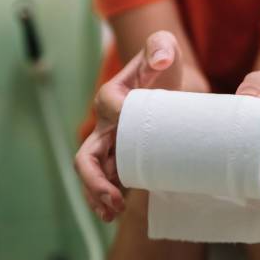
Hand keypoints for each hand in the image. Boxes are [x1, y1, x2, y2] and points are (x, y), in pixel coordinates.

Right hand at [74, 31, 184, 221]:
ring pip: (93, 173)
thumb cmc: (164, 66)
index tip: (143, 135)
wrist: (172, 85)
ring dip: (97, 195)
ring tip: (112, 213)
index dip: (121, 122)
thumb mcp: (164, 48)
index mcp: (111, 97)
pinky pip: (108, 179)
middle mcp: (105, 124)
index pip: (109, 109)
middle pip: (87, 156)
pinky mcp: (124, 156)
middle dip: (95, 180)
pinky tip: (115, 212)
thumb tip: (160, 61)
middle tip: (114, 200)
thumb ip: (160, 46)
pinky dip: (106, 197)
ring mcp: (112, 144)